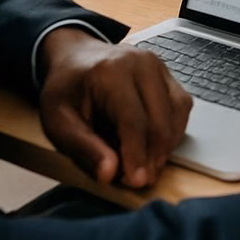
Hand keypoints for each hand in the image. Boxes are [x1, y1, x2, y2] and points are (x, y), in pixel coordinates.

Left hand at [37, 27, 191, 187]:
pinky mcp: (168, 73)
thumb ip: (83, 148)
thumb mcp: (58, 121)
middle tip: (142, 180)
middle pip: (160, 118)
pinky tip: (156, 145)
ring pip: (177, 112)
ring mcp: (158, 66)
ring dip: (166, 145)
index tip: (136, 181)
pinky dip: (173, 130)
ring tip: (148, 165)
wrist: (75, 57)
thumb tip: (110, 173)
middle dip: (154, 155)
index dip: (137, 155)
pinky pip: (181, 105)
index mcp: (110, 72)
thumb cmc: (66, 90)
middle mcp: (141, 63)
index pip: (133, 120)